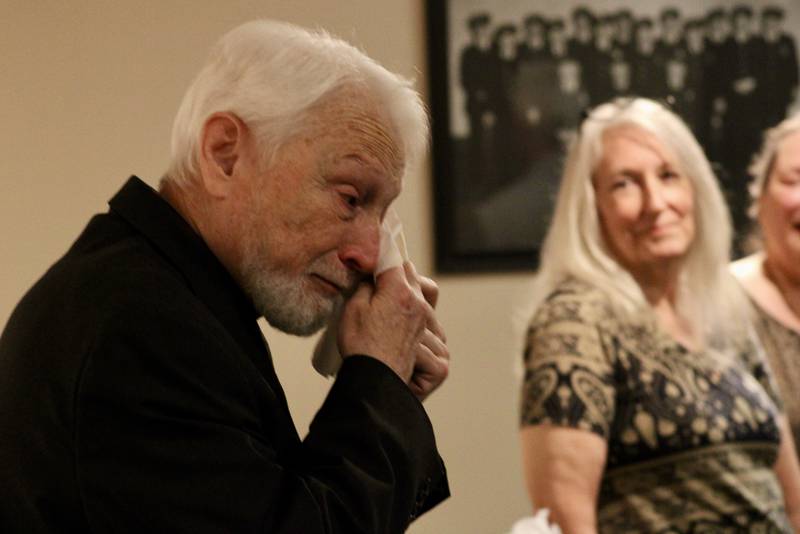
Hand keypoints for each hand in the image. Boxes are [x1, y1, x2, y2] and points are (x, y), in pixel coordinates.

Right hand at [338, 262, 448, 400]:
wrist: (375, 382)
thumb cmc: (360, 346)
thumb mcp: (354, 308)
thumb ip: (366, 285)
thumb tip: (373, 277)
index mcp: (399, 291)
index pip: (395, 262)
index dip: (384, 257)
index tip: (377, 255)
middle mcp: (419, 305)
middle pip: (412, 277)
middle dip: (398, 276)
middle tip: (380, 283)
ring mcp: (427, 325)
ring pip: (427, 300)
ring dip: (414, 301)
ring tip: (394, 311)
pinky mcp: (432, 345)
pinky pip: (435, 328)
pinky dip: (426, 329)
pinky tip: (412, 335)